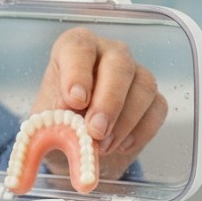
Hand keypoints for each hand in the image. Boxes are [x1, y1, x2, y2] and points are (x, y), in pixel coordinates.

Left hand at [31, 28, 167, 178]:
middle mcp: (108, 54)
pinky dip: (141, 131)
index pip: (79, 47)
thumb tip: (49, 153)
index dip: (78, 72)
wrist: (78, 146)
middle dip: (108, 100)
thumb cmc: (58, 126)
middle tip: (95, 132)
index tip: (74, 101)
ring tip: (103, 147)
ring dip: (125, 121)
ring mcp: (135, 74)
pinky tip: (121, 147)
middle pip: (119, 64)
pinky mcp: (153, 98)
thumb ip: (45, 135)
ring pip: (144, 86)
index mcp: (74, 50)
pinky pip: (157, 108)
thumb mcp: (43, 129)